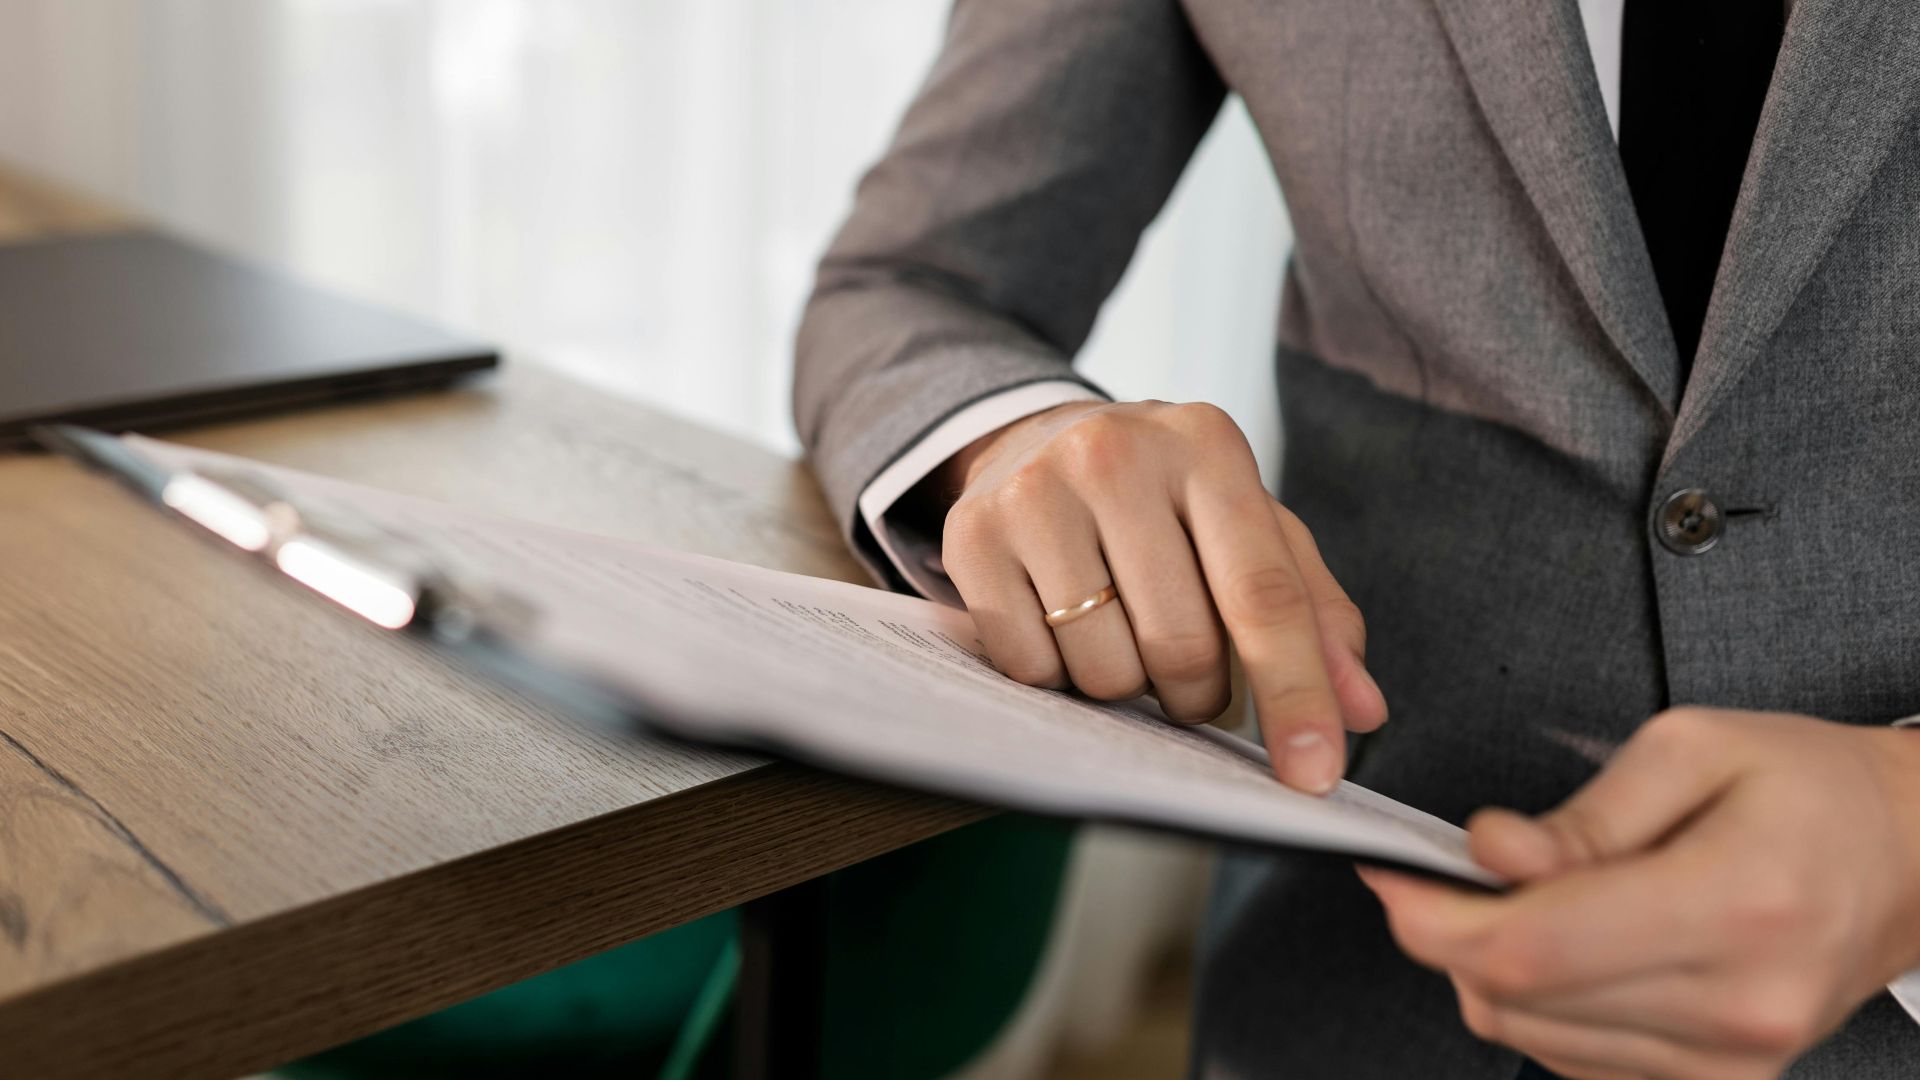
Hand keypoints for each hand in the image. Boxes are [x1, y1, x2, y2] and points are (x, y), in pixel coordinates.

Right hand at [935, 399, 1387, 792]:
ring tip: (1120, 637)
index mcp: (1208, 447)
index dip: (1295, 694)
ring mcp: (1035, 491)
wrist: (1039, 442)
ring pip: (1104, 668)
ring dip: (1126, 689)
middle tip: (1189, 682)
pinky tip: (1061, 629)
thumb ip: (1316, 615)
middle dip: (1197, 697)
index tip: (1315, 776)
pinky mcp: (972, 533)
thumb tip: (1363, 711)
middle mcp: (1116, 454)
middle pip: (1181, 646)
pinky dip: (1057, 677)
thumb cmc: (1167, 503)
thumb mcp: (1252, 531)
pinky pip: (1030, 666)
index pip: (1263, 594)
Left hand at [1360, 707, 1919, 1078]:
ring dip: (1493, 971)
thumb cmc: (1811, 789)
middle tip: (1442, 875)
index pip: (1534, 947)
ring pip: (1532, 1037)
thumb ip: (1581, 815)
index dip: (1435, 919)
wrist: (1910, 858)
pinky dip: (1541, 1003)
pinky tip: (1568, 945)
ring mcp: (1732, 1060)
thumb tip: (1489, 854)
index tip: (1391, 877)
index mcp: (1735, 904)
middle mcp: (1739, 1004)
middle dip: (1450, 935)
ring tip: (1527, 898)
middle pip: (1518, 1001)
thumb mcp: (1693, 747)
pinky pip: (1574, 1057)